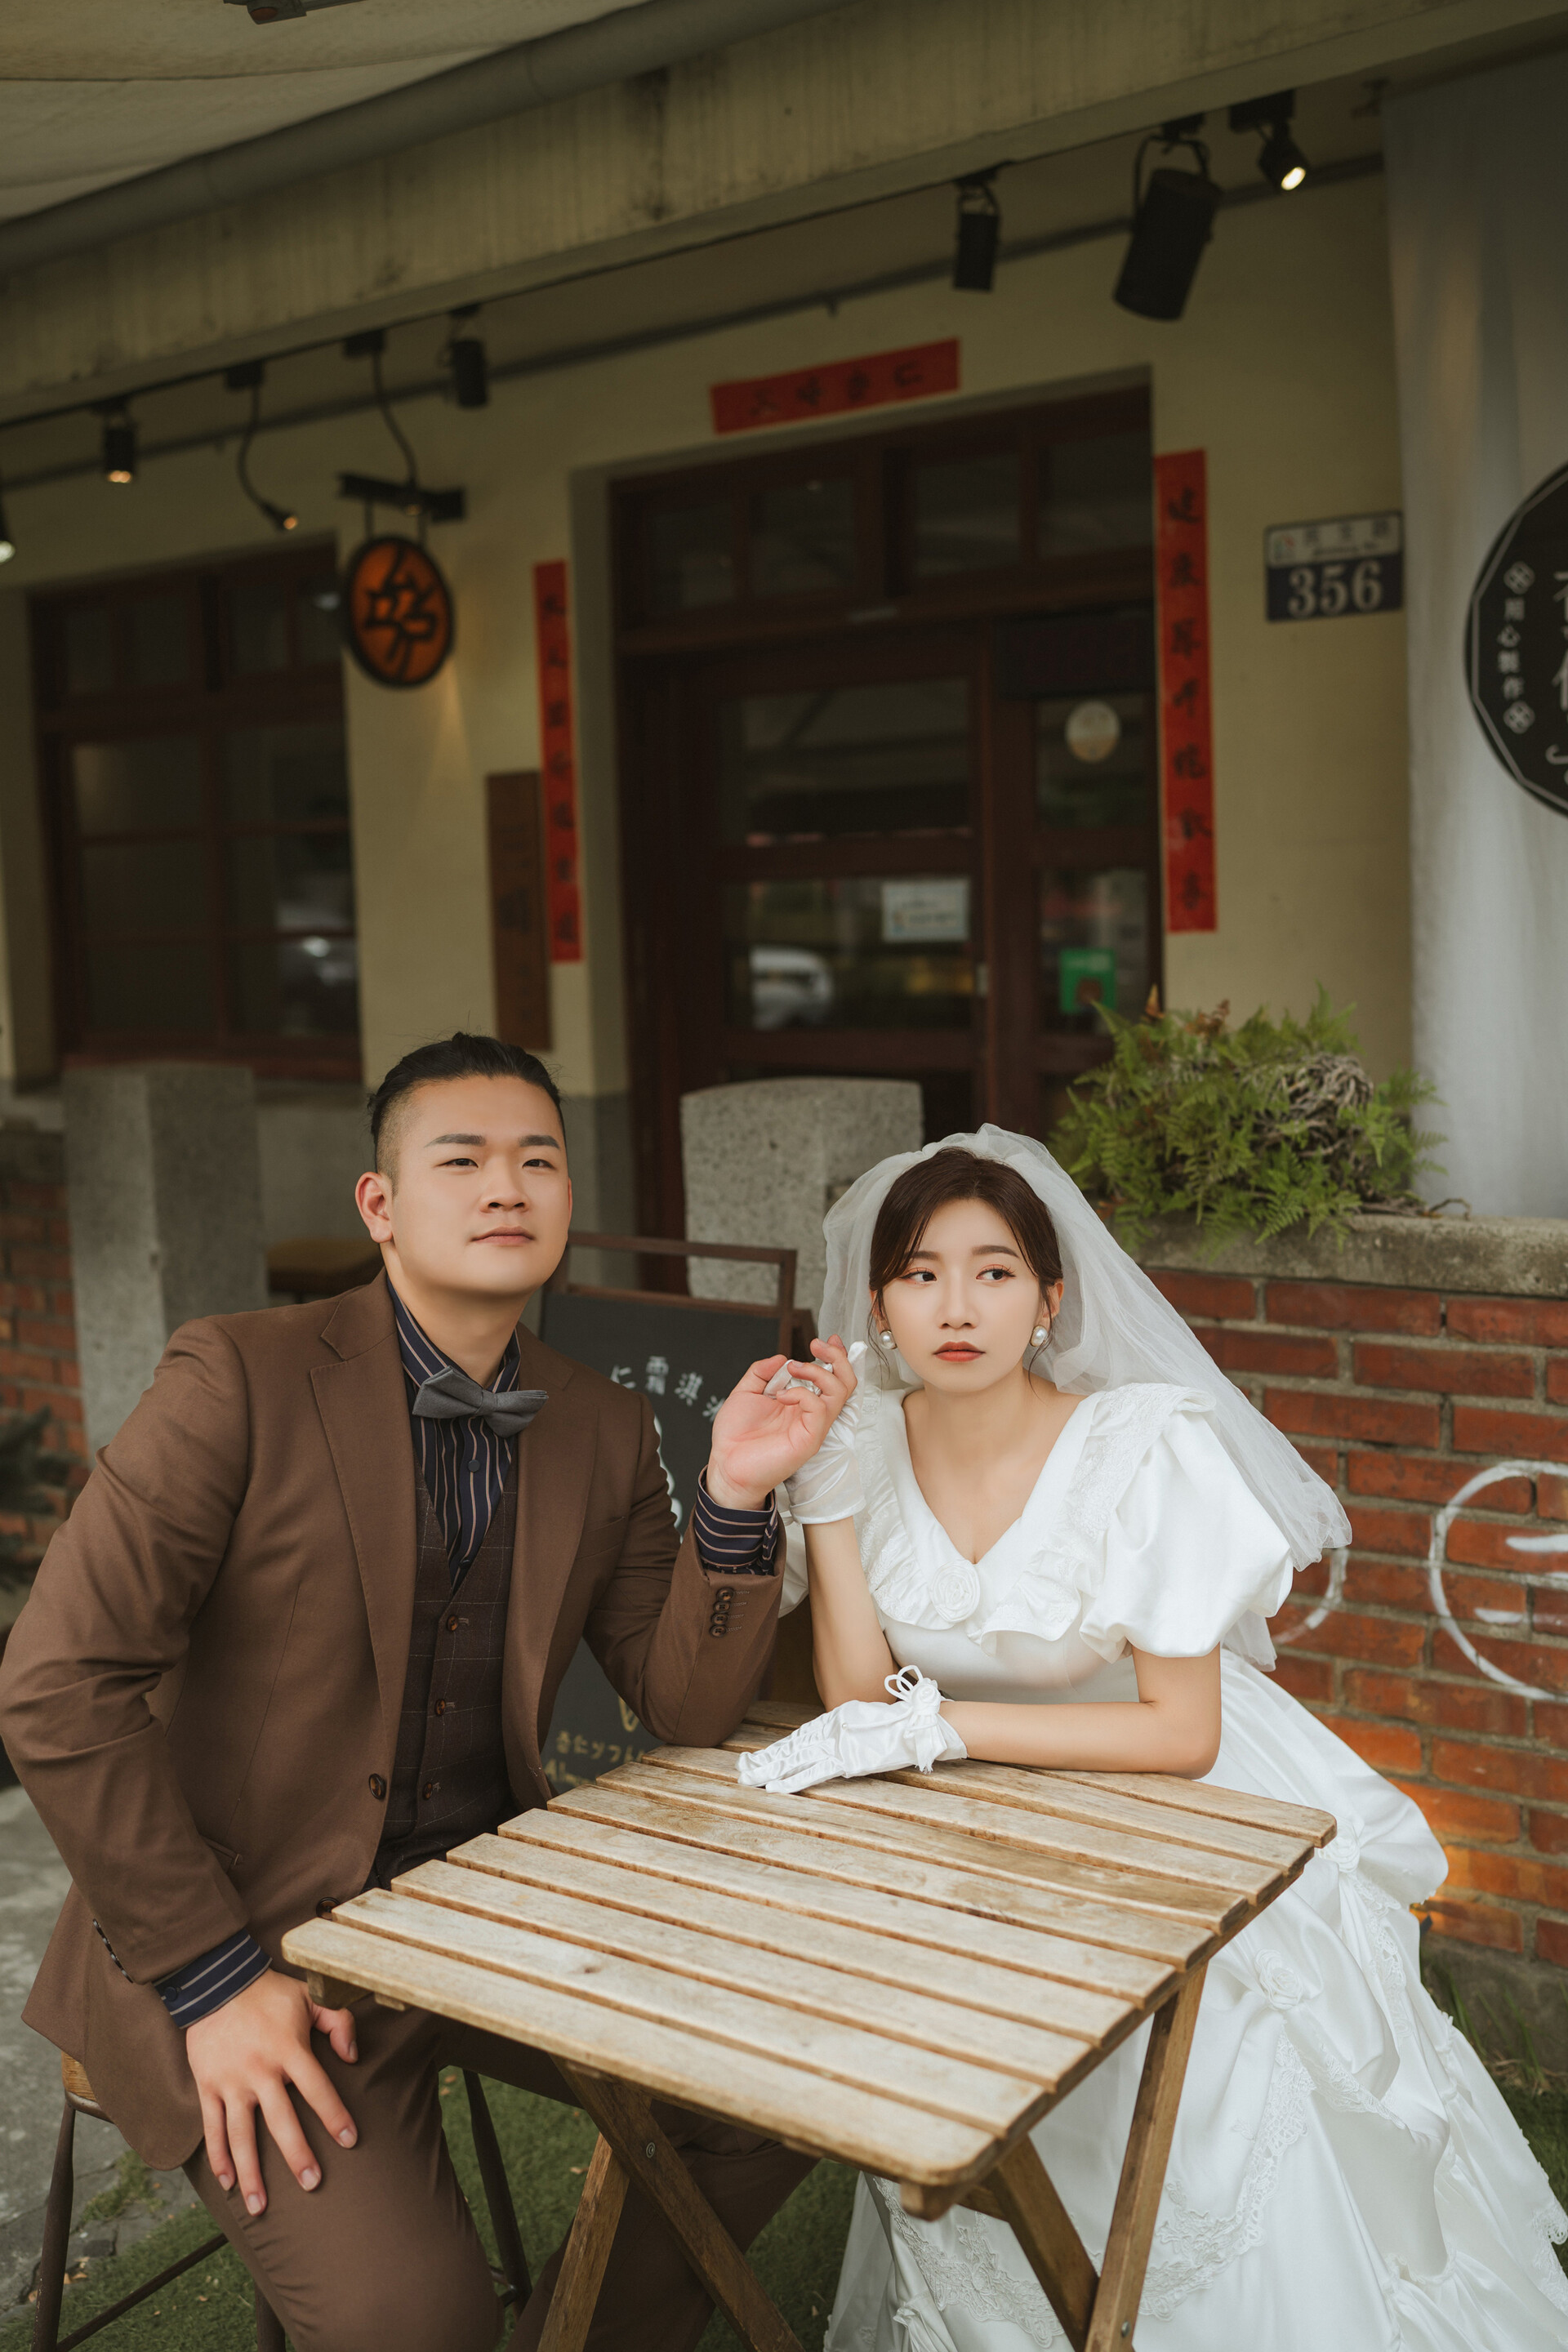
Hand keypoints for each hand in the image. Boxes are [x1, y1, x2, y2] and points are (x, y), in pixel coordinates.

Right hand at [185, 1968, 357, 2213]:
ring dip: (251, 2172)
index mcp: (288, 2049)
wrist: (216, 1981)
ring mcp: (231, 2081)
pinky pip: (212, 2127)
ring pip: (241, 2135)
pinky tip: (227, 2183)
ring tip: (260, 2207)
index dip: (335, 2115)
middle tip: (313, 2184)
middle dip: (298, 2155)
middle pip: (281, 2121)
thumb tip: (353, 2057)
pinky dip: (218, 2156)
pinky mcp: (208, 2085)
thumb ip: (338, 2022)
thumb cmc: (268, 1992)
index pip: (317, 2088)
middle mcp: (260, 2070)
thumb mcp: (309, 1996)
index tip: (350, 2140)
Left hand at [705, 1336, 858, 1510]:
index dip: (835, 1356)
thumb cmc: (736, 1436)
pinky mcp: (809, 1439)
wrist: (726, 1465)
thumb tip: (780, 1357)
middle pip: (846, 1383)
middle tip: (816, 1345)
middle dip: (837, 1357)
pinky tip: (781, 1395)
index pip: (831, 1378)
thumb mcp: (745, 1393)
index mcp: (800, 1402)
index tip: (827, 1340)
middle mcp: (810, 1413)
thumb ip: (762, 1372)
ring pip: (839, 1392)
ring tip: (795, 1368)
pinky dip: (802, 1394)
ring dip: (819, 1372)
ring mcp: (812, 1426)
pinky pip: (819, 1410)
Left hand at [735, 1665, 966, 1791]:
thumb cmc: (892, 1725)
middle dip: (765, 1759)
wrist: (912, 1725)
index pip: (797, 1737)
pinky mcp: (843, 1760)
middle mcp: (827, 1730)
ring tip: (749, 1778)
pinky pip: (813, 1772)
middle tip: (741, 1769)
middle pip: (789, 1747)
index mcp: (831, 1721)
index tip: (757, 1758)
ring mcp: (834, 1745)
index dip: (776, 1749)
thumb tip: (832, 1742)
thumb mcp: (861, 1723)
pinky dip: (792, 1779)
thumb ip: (843, 1732)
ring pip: (794, 1758)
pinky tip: (775, 1786)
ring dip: (770, 1769)